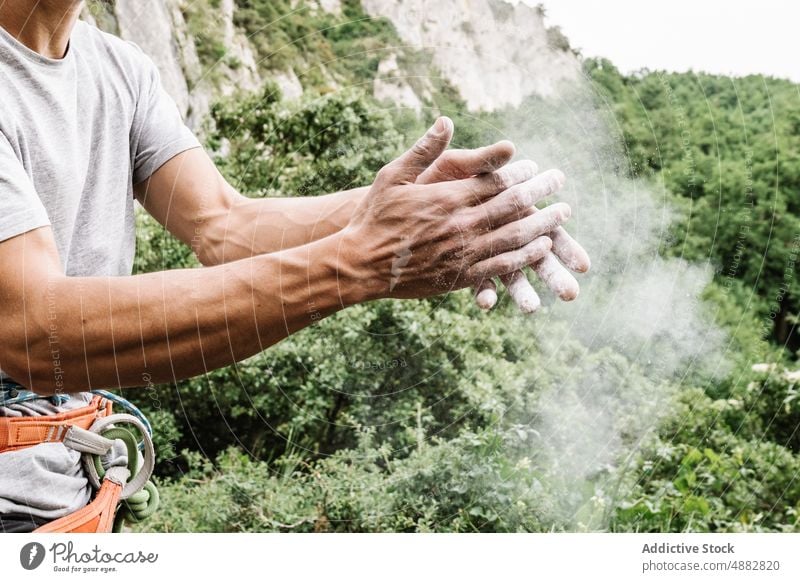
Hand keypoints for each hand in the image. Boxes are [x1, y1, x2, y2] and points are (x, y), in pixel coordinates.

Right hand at [342, 118, 571, 300]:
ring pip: (514, 236)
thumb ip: (423, 150)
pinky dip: (525, 255)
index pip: (495, 181)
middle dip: (540, 192)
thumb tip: (446, 120)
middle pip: (512, 206)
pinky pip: (501, 266)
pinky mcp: (461, 277)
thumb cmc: (374, 217)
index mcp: (447, 198)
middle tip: (560, 181)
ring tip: (562, 214)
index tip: (535, 166)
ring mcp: (463, 253)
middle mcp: (460, 225)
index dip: (519, 173)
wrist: (360, 265)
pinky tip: (541, 247)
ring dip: (543, 223)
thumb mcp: (393, 176)